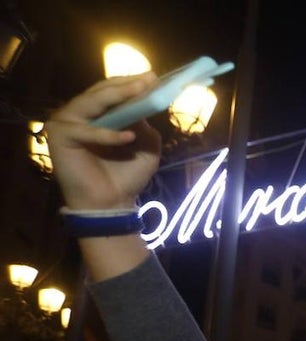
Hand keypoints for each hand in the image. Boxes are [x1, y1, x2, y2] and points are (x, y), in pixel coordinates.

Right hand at [44, 73, 161, 210]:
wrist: (113, 204)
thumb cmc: (126, 176)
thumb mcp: (146, 146)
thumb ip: (144, 124)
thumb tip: (143, 102)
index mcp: (99, 114)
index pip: (112, 91)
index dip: (132, 83)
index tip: (154, 77)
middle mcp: (80, 114)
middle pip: (101, 92)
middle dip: (127, 85)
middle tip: (148, 79)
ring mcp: (67, 123)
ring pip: (91, 102)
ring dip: (117, 97)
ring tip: (141, 92)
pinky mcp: (59, 136)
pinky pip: (85, 131)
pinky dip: (107, 134)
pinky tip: (128, 137)